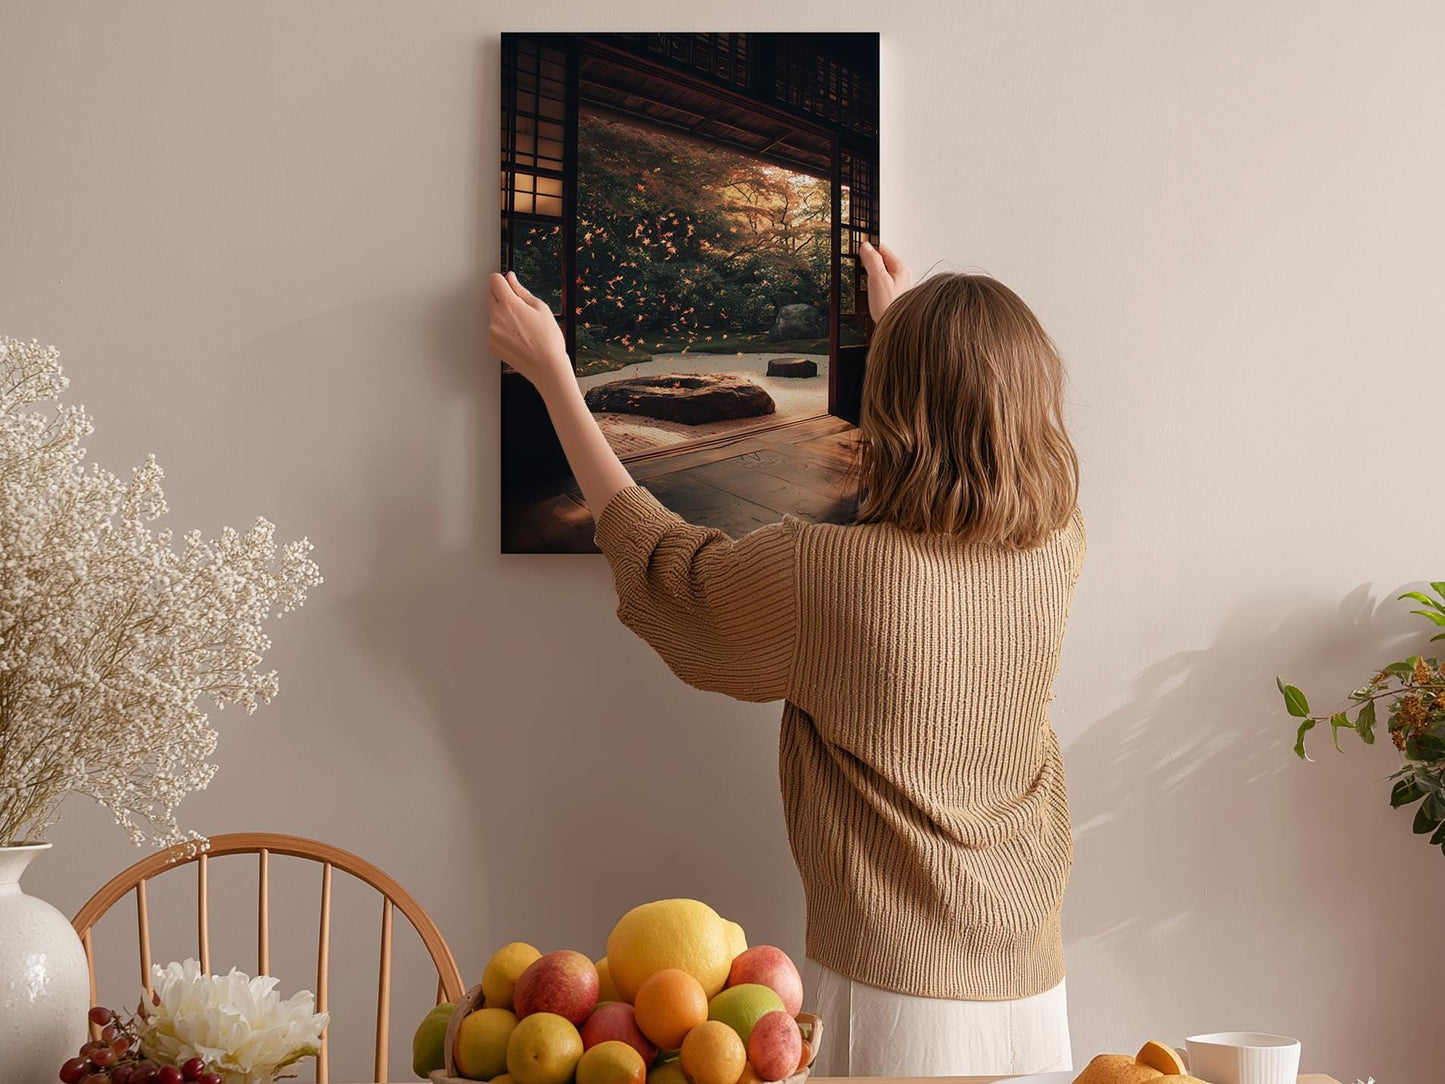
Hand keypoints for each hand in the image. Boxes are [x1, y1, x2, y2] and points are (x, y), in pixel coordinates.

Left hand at [487, 271, 571, 388]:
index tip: (508, 284)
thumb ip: (521, 290)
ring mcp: (491, 332)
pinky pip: (493, 329)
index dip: (502, 280)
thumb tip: (510, 278)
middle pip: (489, 294)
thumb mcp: (540, 308)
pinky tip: (518, 337)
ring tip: (522, 326)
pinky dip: (501, 329)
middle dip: (501, 294)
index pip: (494, 280)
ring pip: (492, 313)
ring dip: (502, 313)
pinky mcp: (491, 344)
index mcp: (509, 305)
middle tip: (518, 306)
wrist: (547, 367)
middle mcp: (496, 317)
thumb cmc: (548, 340)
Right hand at [858, 241, 911, 321]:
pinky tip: (868, 291)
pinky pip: (880, 284)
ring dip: (869, 275)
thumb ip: (872, 260)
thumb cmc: (889, 307)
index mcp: (900, 268)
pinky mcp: (891, 295)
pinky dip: (872, 285)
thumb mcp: (877, 280)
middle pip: (881, 260)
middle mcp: (900, 275)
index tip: (857, 251)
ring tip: (862, 280)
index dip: (868, 249)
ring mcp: (896, 286)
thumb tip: (865, 246)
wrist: (895, 329)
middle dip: (868, 262)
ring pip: (880, 272)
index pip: (882, 249)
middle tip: (857, 266)